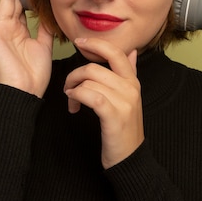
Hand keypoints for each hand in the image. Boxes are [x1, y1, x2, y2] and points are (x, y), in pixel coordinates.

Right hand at [0, 0, 53, 96]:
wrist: (26, 90)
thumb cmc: (34, 75)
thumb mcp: (45, 46)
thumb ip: (46, 29)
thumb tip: (50, 14)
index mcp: (21, 32)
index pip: (26, 7)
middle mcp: (10, 29)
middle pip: (16, 0)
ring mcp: (0, 30)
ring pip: (5, 1)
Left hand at [63, 38, 143, 168]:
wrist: (130, 158)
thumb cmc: (123, 128)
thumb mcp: (130, 97)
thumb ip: (129, 73)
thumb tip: (132, 52)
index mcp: (133, 81)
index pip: (115, 52)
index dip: (96, 44)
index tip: (79, 42)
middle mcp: (131, 88)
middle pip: (95, 68)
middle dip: (74, 75)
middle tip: (68, 87)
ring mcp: (124, 102)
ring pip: (90, 81)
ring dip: (73, 89)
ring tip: (71, 101)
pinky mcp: (114, 116)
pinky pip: (91, 96)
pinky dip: (77, 96)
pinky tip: (73, 103)